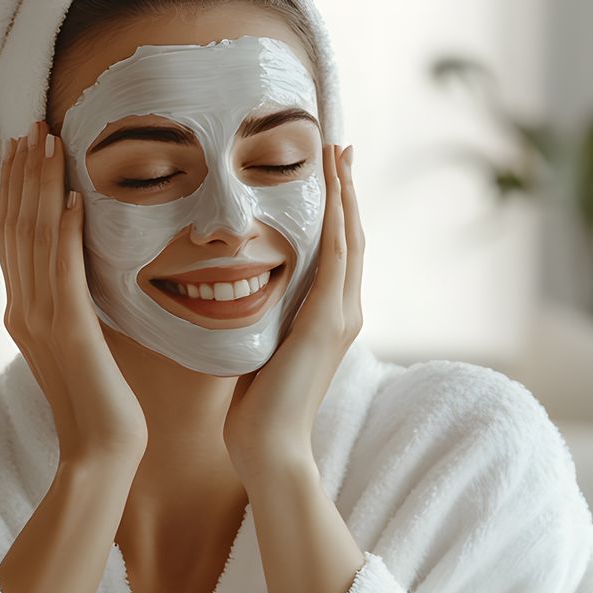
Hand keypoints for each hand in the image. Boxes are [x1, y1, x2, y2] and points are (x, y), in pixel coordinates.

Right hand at [0, 120, 147, 468]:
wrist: (99, 452)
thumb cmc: (100, 402)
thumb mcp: (81, 342)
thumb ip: (72, 306)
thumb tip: (81, 272)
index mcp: (22, 311)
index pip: (12, 236)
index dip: (16, 189)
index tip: (24, 148)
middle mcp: (23, 310)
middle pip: (16, 227)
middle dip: (23, 174)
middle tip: (31, 127)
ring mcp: (42, 321)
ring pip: (36, 240)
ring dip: (43, 188)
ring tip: (50, 146)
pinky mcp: (70, 332)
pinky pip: (64, 273)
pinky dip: (67, 233)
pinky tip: (75, 201)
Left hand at [223, 142, 362, 479]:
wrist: (269, 447)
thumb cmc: (257, 408)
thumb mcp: (261, 347)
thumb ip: (264, 318)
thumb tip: (238, 292)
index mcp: (329, 317)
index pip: (339, 250)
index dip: (338, 208)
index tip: (329, 170)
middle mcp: (345, 312)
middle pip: (354, 235)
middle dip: (347, 189)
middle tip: (342, 145)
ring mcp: (341, 316)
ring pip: (351, 238)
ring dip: (346, 192)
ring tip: (340, 152)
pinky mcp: (328, 323)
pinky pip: (338, 257)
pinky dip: (339, 219)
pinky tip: (334, 189)